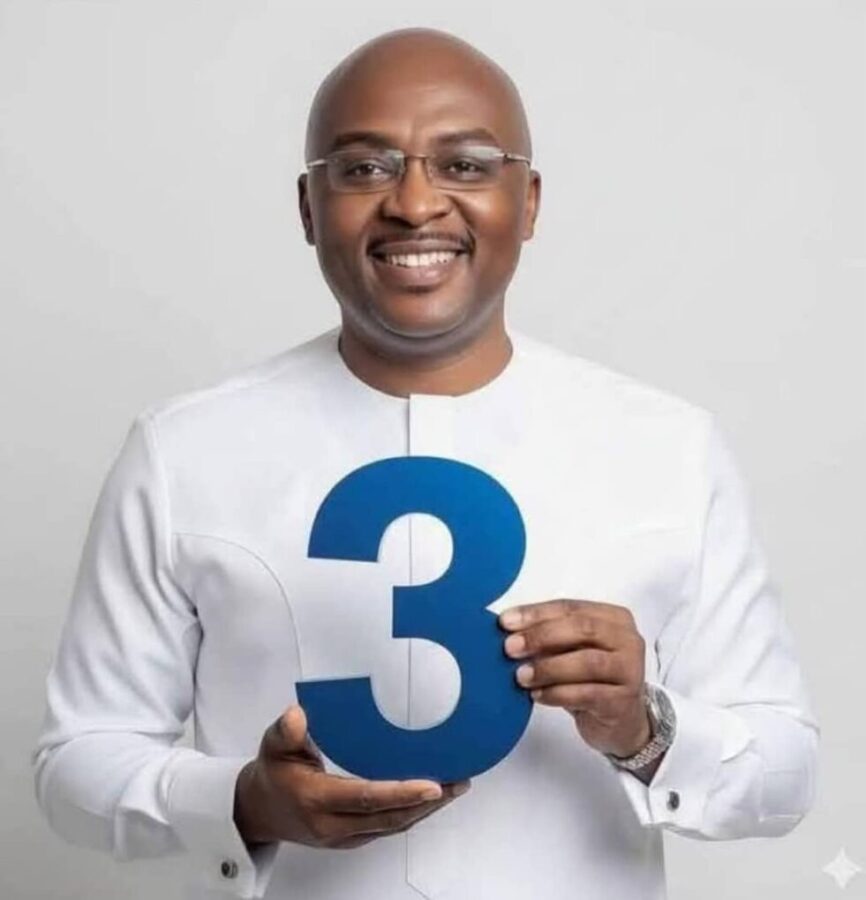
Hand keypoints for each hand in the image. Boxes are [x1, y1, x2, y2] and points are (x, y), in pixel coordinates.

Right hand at [234, 705, 470, 848]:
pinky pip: (388, 829)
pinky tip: (432, 798)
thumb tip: (297, 716)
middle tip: (457, 782)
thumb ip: (285, 731)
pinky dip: (413, 814)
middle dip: (426, 803)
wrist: (258, 810)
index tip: (431, 784)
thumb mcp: (272, 745)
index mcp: (316, 800)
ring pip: (393, 827)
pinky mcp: (352, 838)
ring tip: (455, 787)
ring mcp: (344, 836)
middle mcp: (333, 825)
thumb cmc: (272, 772)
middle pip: (389, 818)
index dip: (400, 792)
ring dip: (426, 810)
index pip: (365, 798)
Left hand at [499, 599, 649, 758]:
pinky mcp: (624, 701)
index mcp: (614, 618)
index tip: (505, 622)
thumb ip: (547, 637)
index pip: (570, 607)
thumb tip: (508, 631)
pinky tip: (537, 696)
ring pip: (587, 662)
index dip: (536, 613)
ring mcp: (630, 671)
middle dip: (541, 636)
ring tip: (521, 676)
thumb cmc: (592, 678)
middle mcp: (628, 639)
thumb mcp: (570, 651)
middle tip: (510, 648)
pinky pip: (588, 694)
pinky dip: (558, 693)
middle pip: (582, 629)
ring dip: (548, 667)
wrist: (621, 722)